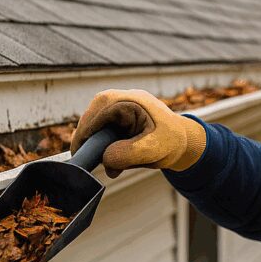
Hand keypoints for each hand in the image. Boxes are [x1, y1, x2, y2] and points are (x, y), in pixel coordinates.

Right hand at [71, 89, 206, 176]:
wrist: (181, 140)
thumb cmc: (171, 141)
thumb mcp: (154, 150)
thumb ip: (129, 154)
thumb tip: (105, 159)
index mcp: (130, 100)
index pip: (98, 112)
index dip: (86, 133)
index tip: (79, 154)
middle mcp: (119, 98)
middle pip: (90, 116)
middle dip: (89, 139)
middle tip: (89, 161)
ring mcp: (116, 106)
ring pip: (93, 124)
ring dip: (95, 143)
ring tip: (106, 162)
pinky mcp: (115, 116)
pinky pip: (99, 129)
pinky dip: (101, 144)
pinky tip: (111, 158)